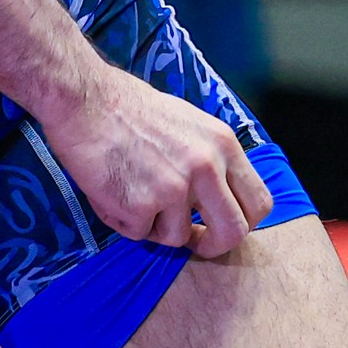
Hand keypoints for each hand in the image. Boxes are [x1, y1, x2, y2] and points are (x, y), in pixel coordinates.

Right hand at [45, 66, 272, 258]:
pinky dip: (127, 221)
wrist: (87, 102)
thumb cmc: (134, 111)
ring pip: (178, 237)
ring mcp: (175, 188)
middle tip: (194, 242)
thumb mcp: (194, 126)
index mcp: (224, 146)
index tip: (223, 226)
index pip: (259, 201)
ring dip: (156, 226)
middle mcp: (207, 168)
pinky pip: (140, 233)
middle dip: (213, 245)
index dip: (244, 223)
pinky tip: (114, 191)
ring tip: (135, 193)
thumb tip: (223, 199)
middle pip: (233, 232)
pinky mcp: (142, 205)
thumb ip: (213, 161)